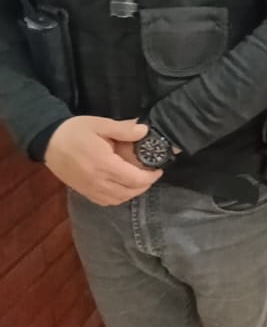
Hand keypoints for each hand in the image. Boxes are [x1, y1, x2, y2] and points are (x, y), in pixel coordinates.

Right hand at [45, 117, 162, 206]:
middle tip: (151, 174)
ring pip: (118, 199)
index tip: (158, 169)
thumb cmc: (74, 131)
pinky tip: (122, 188)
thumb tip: (144, 131)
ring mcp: (90, 189)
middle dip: (144, 185)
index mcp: (104, 164)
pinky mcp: (83, 192)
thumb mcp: (100, 124)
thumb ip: (123, 129)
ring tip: (139, 181)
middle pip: (129, 192)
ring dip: (132, 193)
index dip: (150, 177)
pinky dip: (118, 198)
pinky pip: (106, 202)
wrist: (48, 141)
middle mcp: (98, 181)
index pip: (134, 178)